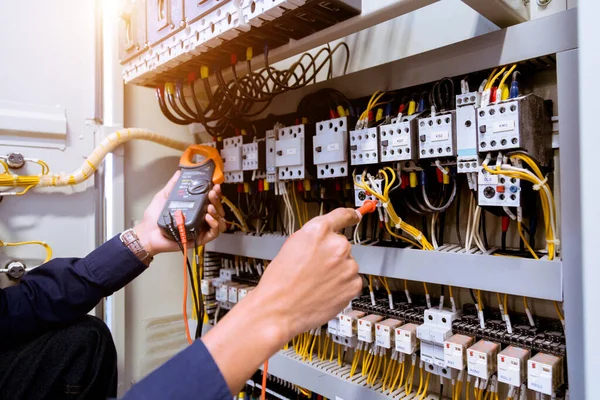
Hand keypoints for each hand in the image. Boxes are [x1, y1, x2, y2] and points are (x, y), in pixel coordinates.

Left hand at [134, 170, 225, 256]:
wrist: (147, 234)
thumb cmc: (154, 219)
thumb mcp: (164, 197)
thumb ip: (173, 185)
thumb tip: (179, 172)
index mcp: (194, 209)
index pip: (210, 200)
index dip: (215, 193)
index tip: (215, 186)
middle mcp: (199, 218)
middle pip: (217, 209)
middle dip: (217, 200)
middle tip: (212, 194)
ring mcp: (200, 229)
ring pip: (219, 221)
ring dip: (217, 212)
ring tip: (209, 207)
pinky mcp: (199, 239)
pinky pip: (213, 234)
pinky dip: (214, 225)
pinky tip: (207, 218)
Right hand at [201, 207, 361, 393]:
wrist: (278, 309)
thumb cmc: (279, 281)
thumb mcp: (292, 245)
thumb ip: (314, 237)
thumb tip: (326, 237)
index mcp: (318, 230)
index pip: (342, 215)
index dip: (349, 216)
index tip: (356, 215)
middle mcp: (337, 245)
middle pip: (342, 244)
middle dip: (332, 255)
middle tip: (314, 268)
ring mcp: (348, 265)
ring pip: (347, 264)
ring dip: (337, 272)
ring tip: (316, 282)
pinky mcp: (354, 285)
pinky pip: (352, 281)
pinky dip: (342, 286)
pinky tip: (325, 291)